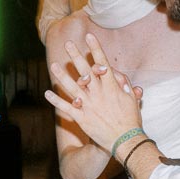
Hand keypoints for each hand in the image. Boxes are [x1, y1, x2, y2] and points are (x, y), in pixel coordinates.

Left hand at [43, 34, 142, 154]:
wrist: (125, 141)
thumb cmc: (131, 121)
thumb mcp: (132, 101)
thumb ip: (125, 87)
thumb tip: (120, 78)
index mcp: (111, 87)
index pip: (102, 63)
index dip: (95, 49)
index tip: (89, 36)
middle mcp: (98, 93)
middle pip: (85, 70)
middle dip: (76, 56)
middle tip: (68, 44)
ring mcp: (88, 105)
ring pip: (72, 87)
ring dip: (62, 76)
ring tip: (54, 65)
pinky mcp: (82, 118)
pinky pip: (66, 108)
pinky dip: (56, 101)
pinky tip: (47, 93)